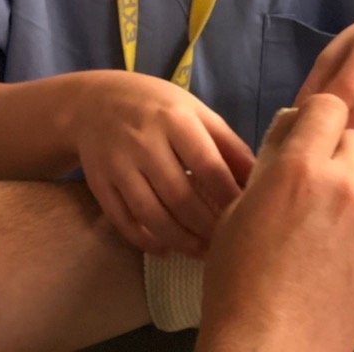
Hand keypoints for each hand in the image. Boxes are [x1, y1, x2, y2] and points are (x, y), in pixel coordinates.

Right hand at [71, 70, 253, 256]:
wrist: (92, 101)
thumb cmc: (156, 106)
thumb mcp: (193, 111)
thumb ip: (226, 143)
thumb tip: (261, 178)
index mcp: (175, 119)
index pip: (209, 166)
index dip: (229, 198)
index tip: (248, 218)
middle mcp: (144, 141)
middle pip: (180, 196)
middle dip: (207, 227)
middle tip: (227, 243)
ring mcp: (118, 164)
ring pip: (151, 214)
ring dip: (180, 240)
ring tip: (201, 251)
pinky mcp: (99, 182)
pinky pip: (124, 220)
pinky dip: (146, 240)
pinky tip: (165, 247)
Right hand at [197, 95, 353, 351]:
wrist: (269, 345)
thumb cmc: (238, 278)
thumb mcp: (240, 207)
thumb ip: (272, 161)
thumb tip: (292, 129)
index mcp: (300, 168)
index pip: (330, 106)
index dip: (317, 117)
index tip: (308, 134)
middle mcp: (344, 187)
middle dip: (337, 151)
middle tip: (314, 180)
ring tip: (331, 215)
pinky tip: (339, 255)